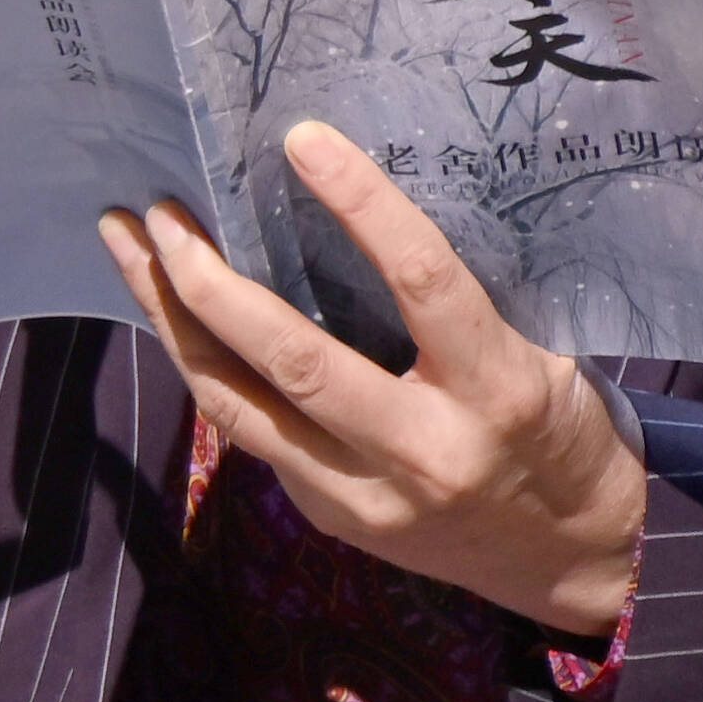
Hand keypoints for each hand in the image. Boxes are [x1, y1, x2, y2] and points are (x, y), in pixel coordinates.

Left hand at [97, 123, 643, 638]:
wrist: (573, 562)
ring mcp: (368, 497)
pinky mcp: (332, 520)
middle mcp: (425, 448)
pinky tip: (175, 319)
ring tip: (129, 252)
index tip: (303, 138)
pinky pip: (252, 436)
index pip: (421, 279)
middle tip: (161, 214)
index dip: (361, 202)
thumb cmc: (563, 434)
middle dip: (209, 284)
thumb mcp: (543, 355)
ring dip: (172, 325)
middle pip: (293, 360)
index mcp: (496, 387)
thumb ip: (461, 306)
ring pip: (239, 407)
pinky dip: (208, 372)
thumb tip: (360, 210)